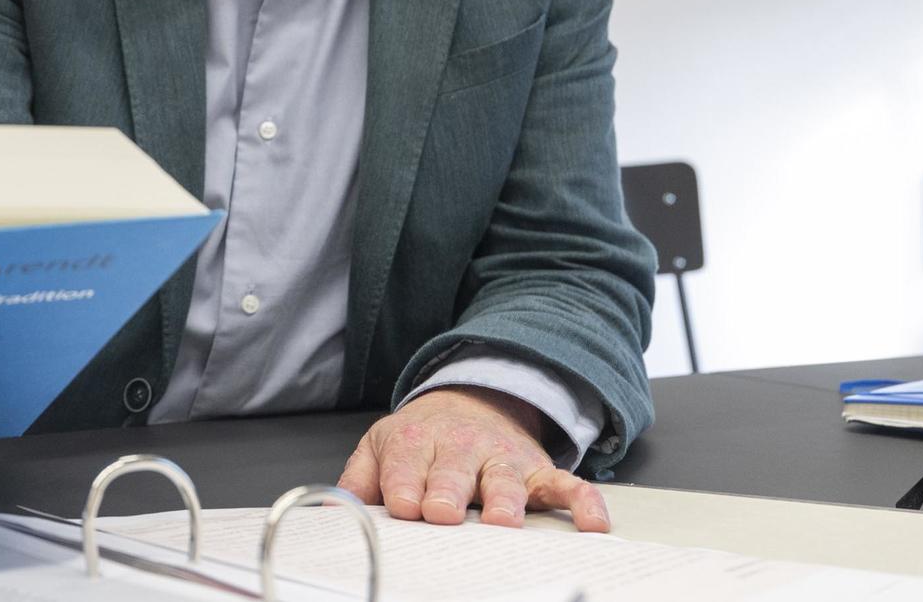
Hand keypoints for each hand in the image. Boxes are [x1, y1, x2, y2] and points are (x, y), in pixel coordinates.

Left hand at [336, 386, 608, 531]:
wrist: (469, 400)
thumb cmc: (421, 440)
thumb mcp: (380, 448)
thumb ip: (358, 480)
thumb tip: (330, 511)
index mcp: (416, 443)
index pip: (406, 466)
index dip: (404, 486)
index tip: (402, 505)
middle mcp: (461, 449)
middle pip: (454, 472)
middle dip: (448, 492)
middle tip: (444, 513)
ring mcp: (502, 459)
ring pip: (507, 480)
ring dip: (506, 499)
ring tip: (503, 520)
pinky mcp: (538, 471)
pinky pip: (567, 485)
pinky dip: (583, 502)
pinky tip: (592, 522)